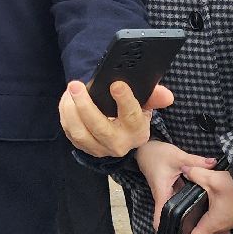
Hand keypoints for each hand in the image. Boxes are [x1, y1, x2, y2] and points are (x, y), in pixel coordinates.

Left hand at [58, 79, 172, 157]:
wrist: (122, 132)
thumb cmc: (133, 113)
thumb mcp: (146, 104)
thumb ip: (155, 96)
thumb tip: (166, 95)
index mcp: (137, 132)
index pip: (131, 116)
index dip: (124, 100)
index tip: (116, 85)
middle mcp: (119, 144)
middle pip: (100, 128)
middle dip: (86, 106)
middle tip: (76, 85)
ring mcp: (99, 148)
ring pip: (80, 133)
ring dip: (71, 111)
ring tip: (70, 90)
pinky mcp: (84, 147)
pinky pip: (70, 133)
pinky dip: (65, 115)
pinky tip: (66, 100)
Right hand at [133, 140, 215, 232]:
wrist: (145, 150)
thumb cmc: (156, 154)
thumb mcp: (177, 157)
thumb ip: (195, 162)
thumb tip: (213, 164)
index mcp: (163, 194)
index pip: (161, 219)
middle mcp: (165, 201)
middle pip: (174, 226)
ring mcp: (169, 199)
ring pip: (179, 220)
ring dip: (194, 231)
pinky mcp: (174, 195)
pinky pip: (183, 212)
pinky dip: (194, 220)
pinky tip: (208, 224)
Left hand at [178, 166, 232, 233]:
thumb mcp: (214, 179)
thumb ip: (196, 173)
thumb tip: (185, 169)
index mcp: (211, 223)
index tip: (169, 231)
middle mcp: (219, 226)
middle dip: (186, 229)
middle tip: (174, 219)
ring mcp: (227, 222)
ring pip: (207, 227)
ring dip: (197, 221)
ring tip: (186, 210)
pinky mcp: (231, 215)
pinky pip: (215, 220)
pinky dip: (207, 215)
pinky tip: (203, 203)